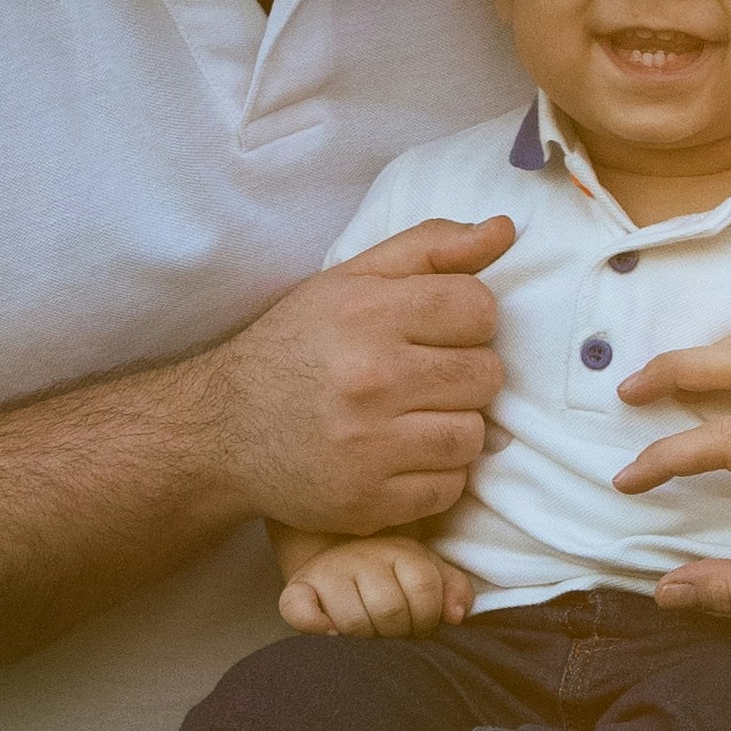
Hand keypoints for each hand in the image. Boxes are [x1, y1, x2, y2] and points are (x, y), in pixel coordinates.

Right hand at [208, 217, 512, 536]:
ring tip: (415, 419)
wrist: (223, 430)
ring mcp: (368, 446)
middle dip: (465, 375)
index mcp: (366, 313)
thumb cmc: (297, 346)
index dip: (470, 320)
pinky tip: (401, 457)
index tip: (440, 331)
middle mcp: (368, 377)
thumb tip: (506, 229)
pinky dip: (435, 477)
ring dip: (454, 428)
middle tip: (425, 379)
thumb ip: (430, 249)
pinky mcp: (368, 501)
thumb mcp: (350, 280)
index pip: (478, 309)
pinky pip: (449, 489)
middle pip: (486, 375)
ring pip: (473, 437)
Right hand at [277, 536, 472, 637]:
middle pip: (390, 610)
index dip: (428, 619)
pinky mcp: (297, 589)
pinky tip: (332, 635)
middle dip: (399, 633)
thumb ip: (453, 589)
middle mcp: (360, 556)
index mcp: (398, 551)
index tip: (421, 627)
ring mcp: (327, 572)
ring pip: (355, 622)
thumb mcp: (429, 573)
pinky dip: (316, 627)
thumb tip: (455, 616)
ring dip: (367, 640)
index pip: (424, 591)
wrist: (340, 556)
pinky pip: (300, 611)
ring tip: (371, 636)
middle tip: (395, 635)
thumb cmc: (392, 575)